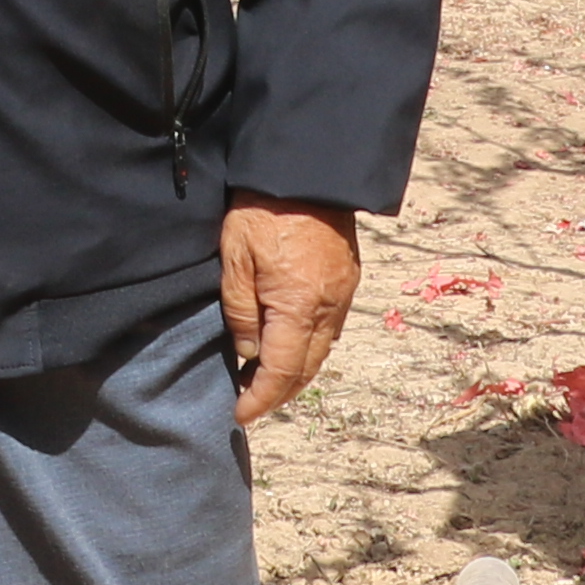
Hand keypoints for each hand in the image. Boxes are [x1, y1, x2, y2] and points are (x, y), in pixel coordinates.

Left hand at [219, 198, 360, 426]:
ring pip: (323, 351)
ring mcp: (344, 294)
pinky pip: (332, 328)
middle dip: (280, 394)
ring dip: (297, 372)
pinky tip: (290, 344)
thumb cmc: (262, 209)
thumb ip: (240, 311)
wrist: (305, 169)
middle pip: (307, 369)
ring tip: (266, 379)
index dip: (260, 399)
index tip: (240, 414)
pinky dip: (311, 347)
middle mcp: (328, 307)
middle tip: (251, 403)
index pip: (282, 372)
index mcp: (298, 305)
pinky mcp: (349, 279)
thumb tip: (248, 353)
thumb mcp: (235, 259)